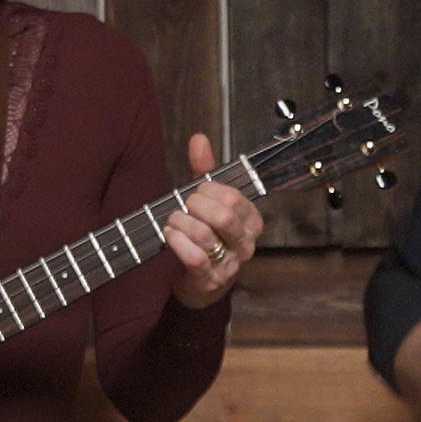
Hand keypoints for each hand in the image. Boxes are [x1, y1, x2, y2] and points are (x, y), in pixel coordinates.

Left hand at [163, 133, 261, 307]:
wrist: (202, 283)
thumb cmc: (208, 237)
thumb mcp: (209, 203)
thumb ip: (205, 171)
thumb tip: (199, 138)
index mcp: (251, 221)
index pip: (234, 197)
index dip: (209, 191)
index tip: (197, 192)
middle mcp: (245, 243)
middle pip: (224, 215)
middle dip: (196, 205)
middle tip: (185, 206)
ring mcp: (229, 264)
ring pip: (205, 235)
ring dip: (181, 222)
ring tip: (173, 220)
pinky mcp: (209, 279)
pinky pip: (194, 257)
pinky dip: (177, 241)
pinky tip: (169, 234)